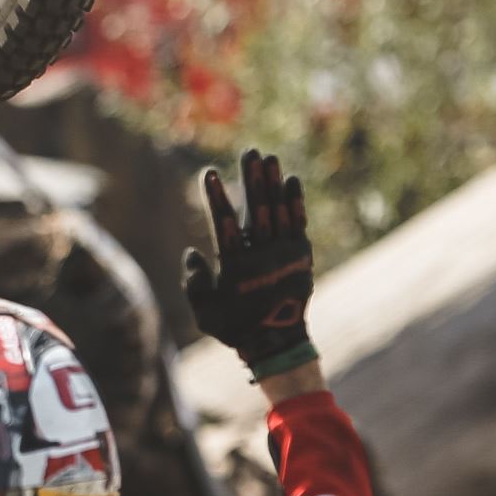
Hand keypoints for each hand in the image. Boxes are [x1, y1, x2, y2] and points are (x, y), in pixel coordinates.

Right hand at [183, 148, 318, 381]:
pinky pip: (298, 224)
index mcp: (236, 270)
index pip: (224, 227)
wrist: (277, 343)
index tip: (210, 173)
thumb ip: (195, 283)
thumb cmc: (235, 327)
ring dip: (272, 183)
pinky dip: (295, 201)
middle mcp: (262, 259)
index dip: (217, 199)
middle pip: (256, 211)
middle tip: (249, 152)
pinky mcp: (301, 257)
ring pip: (277, 213)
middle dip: (251, 180)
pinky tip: (291, 179)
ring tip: (268, 156)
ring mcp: (285, 256)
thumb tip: (194, 252)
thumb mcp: (205, 312)